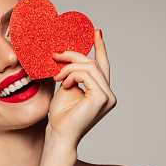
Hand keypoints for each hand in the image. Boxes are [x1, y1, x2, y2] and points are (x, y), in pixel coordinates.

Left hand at [47, 29, 115, 147]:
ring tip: (57, 76)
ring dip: (69, 67)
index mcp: (101, 92)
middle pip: (94, 63)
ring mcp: (108, 97)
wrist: (59, 134)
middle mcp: (108, 94)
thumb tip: (68, 56)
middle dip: (74, 56)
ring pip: (90, 67)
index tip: (96, 32)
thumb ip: (72, 74)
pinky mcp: (102, 98)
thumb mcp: (66, 88)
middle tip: (56, 54)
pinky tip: (64, 84)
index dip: (100, 48)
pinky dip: (72, 75)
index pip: (103, 66)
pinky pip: (86, 75)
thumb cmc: (60, 116)